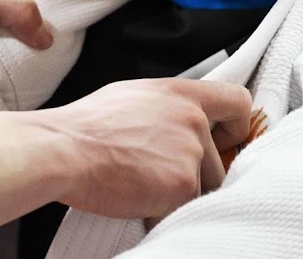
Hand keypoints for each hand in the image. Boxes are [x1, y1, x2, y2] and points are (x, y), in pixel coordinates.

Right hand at [0, 78, 251, 238]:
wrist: (64, 150)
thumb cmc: (85, 127)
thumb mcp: (131, 97)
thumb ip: (165, 108)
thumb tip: (174, 121)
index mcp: (180, 93)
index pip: (237, 101)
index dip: (236, 126)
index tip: (225, 141)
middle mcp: (193, 119)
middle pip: (217, 158)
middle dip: (194, 173)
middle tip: (159, 174)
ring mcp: (191, 152)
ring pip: (204, 185)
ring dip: (180, 192)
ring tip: (143, 183)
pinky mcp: (184, 185)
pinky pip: (187, 206)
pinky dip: (166, 208)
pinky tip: (140, 197)